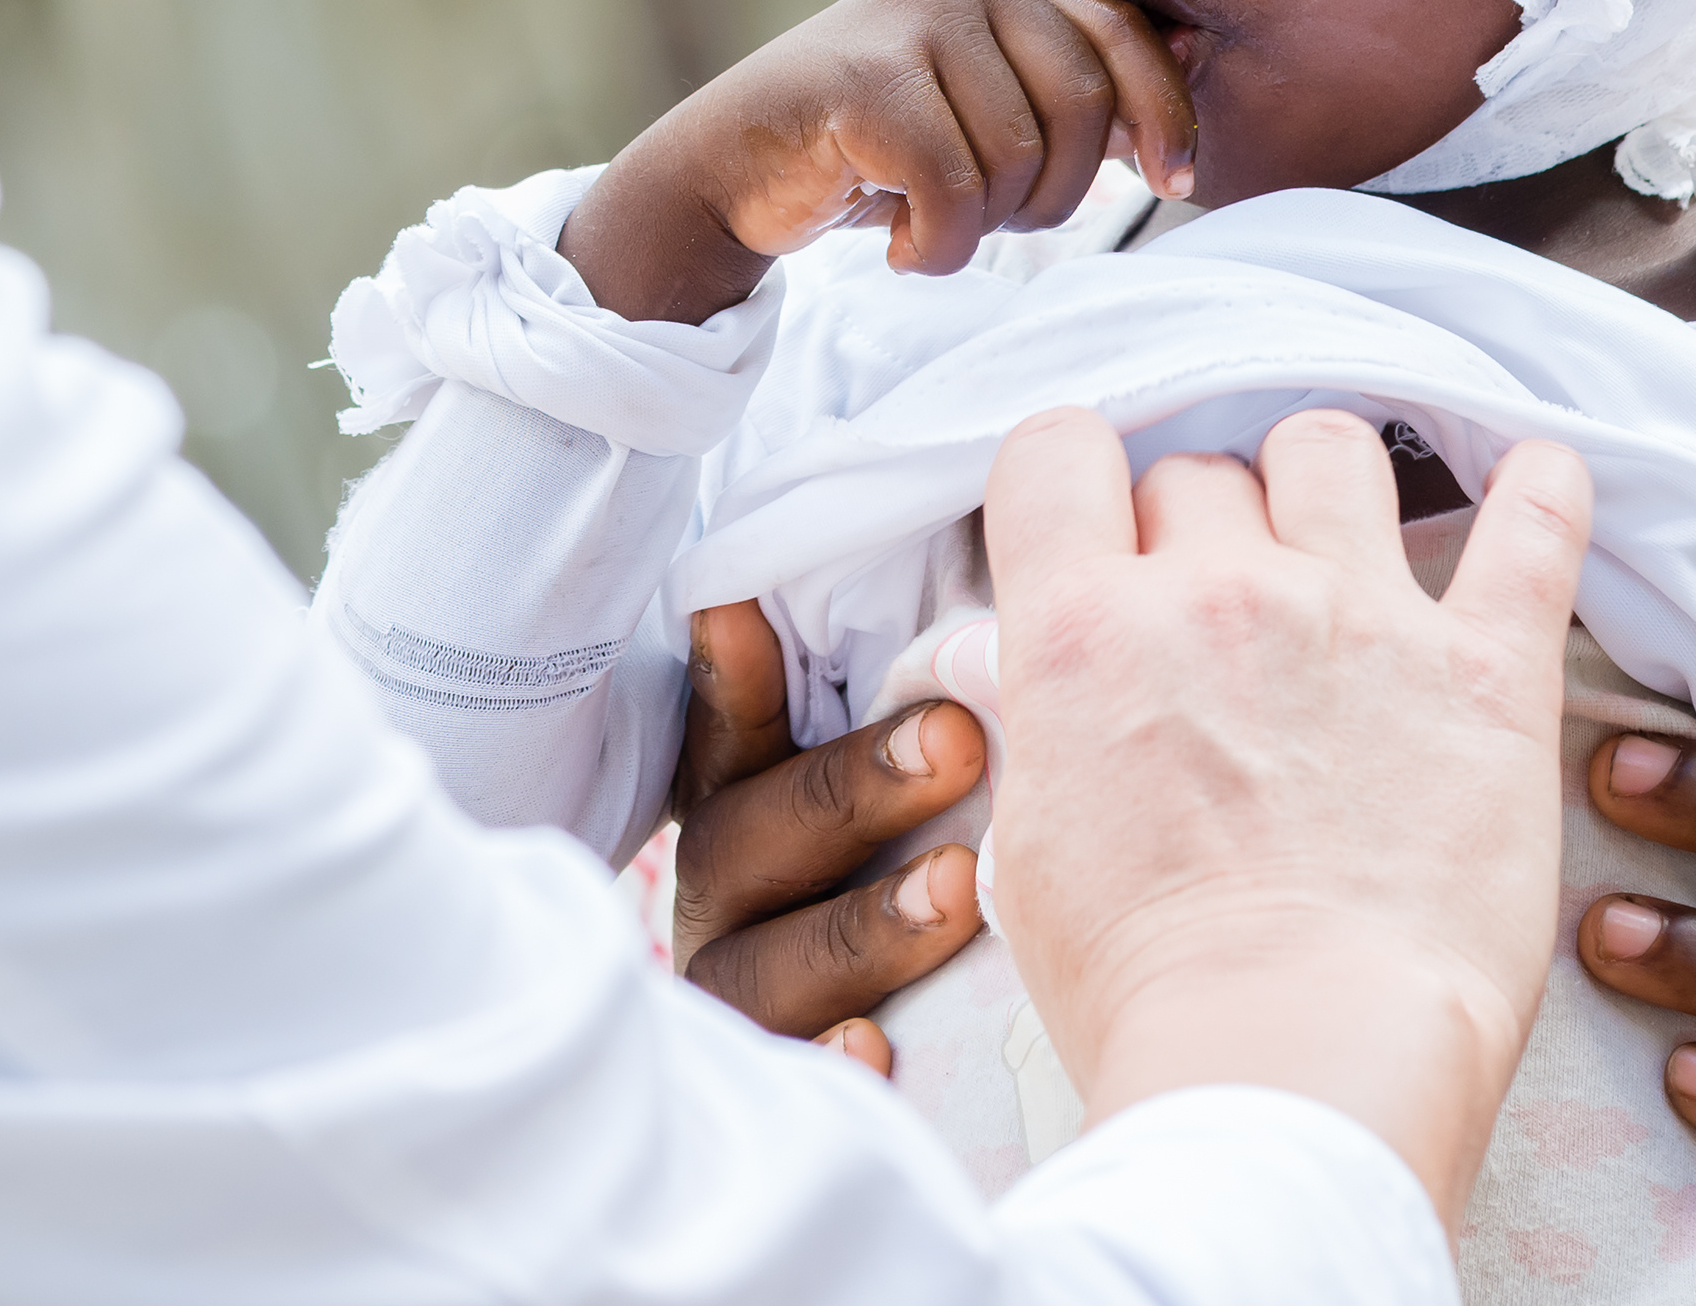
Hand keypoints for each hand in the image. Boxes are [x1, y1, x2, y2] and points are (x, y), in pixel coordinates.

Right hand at [560, 0, 1192, 324]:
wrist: (728, 169)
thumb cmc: (867, 151)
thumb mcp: (977, 109)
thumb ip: (1060, 97)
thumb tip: (1176, 106)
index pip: (1121, 34)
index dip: (1165, 114)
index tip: (1174, 182)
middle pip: (1081, 105)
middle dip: (1054, 193)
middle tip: (990, 221)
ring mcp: (904, 20)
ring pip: (1015, 156)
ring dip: (982, 227)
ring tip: (930, 225)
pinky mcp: (861, 79)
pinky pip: (952, 189)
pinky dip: (937, 246)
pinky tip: (898, 244)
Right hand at [658, 603, 985, 1071]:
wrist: (973, 1043)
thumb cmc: (954, 852)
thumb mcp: (921, 770)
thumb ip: (921, 697)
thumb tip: (973, 607)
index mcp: (743, 805)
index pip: (721, 736)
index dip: (727, 680)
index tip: (743, 613)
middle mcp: (727, 900)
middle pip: (739, 841)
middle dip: (844, 790)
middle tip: (956, 742)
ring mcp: (745, 997)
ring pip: (761, 968)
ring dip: (857, 925)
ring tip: (959, 889)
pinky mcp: (784, 1088)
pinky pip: (793, 1082)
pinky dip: (828, 1060)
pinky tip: (879, 1042)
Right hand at [986, 406, 1594, 1220]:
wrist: (1298, 1075)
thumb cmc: (1154, 999)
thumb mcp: (1032, 853)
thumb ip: (1044, 730)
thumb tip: (1034, 670)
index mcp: (1084, 633)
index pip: (1056, 451)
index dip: (1075, 483)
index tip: (1102, 532)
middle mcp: (1216, 594)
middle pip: (1197, 471)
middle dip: (1201, 530)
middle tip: (1222, 618)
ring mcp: (1359, 619)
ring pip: (1332, 450)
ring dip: (1325, 487)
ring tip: (1342, 547)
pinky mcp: (1485, 673)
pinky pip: (1535, 525)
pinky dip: (1541, 489)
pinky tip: (1538, 477)